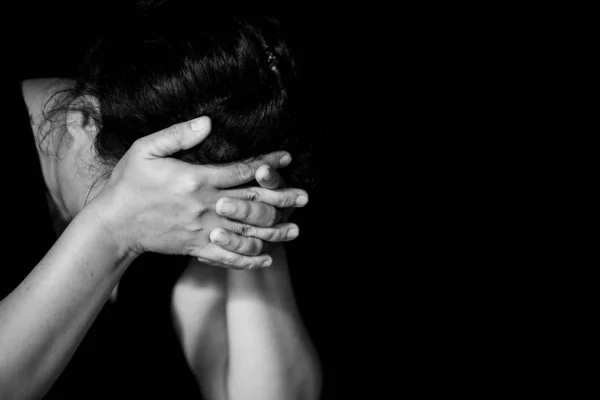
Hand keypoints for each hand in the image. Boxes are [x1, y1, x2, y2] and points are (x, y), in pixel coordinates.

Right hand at [87, 116, 289, 269]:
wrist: (114, 224)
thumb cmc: (128, 184)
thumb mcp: (146, 150)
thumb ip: (178, 135)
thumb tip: (208, 123)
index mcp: (197, 180)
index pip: (242, 170)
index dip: (267, 164)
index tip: (286, 159)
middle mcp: (206, 207)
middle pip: (252, 203)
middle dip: (282, 200)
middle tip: (305, 197)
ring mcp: (203, 231)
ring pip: (246, 233)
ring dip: (273, 232)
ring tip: (295, 230)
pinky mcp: (196, 248)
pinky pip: (228, 257)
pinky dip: (249, 259)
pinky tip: (267, 259)